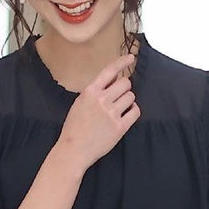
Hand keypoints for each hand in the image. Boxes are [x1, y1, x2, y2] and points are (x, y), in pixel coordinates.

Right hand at [57, 52, 140, 169]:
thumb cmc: (75, 127)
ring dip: (128, 101)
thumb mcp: (80, 103)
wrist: (73, 150)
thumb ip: (95, 91)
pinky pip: (135, 112)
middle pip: (125, 83)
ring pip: (131, 96)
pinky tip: (126, 115)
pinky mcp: (119, 127)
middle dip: (124, 89)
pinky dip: (133, 111)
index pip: (110, 70)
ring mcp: (111, 114)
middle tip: (118, 98)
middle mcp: (102, 100)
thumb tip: (113, 81)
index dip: (122, 62)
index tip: (131, 57)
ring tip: (119, 109)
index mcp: (90, 91)